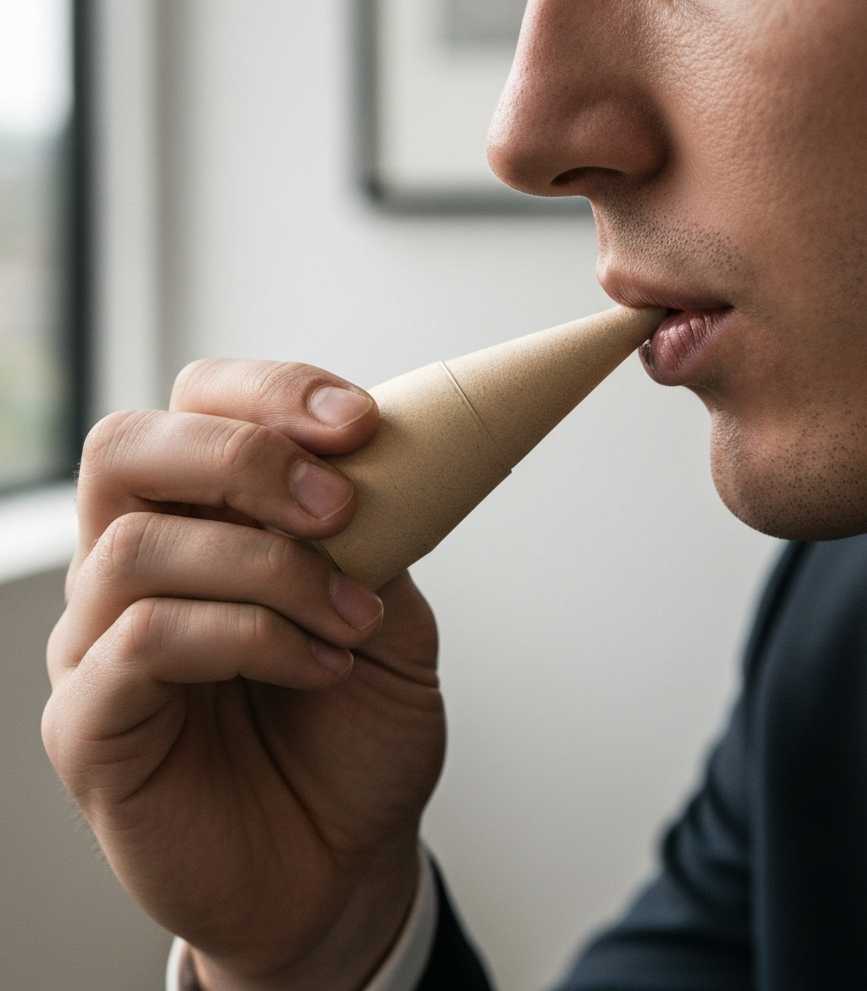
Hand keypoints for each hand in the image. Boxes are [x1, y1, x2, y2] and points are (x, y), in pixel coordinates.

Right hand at [43, 360, 444, 990]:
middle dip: (245, 455)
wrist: (343, 860)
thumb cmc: (357, 733)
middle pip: (128, 446)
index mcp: (206, 525)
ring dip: (270, 568)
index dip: (270, 393)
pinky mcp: (89, 725)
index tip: (358, 422)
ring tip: (351, 618)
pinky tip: (319, 667)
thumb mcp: (390, 611)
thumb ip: (373, 534)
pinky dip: (250, 639)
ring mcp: (99, 645)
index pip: (197, 408)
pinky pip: (140, 643)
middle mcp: (136, 569)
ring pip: (137, 546)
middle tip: (337, 506)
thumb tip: (373, 460)